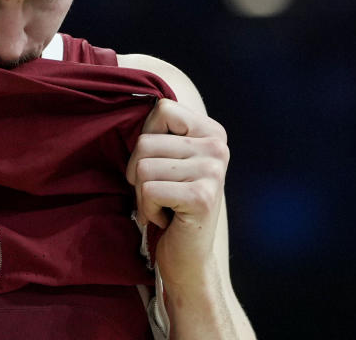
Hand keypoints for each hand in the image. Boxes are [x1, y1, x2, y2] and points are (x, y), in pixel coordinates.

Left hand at [126, 98, 229, 289]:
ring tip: (164, 205)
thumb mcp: (169, 160)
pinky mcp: (201, 196)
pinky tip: (166, 218)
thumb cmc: (170, 203)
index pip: (161, 109)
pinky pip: (147, 190)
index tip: (159, 164)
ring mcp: (212, 171)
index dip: (146, 138)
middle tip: (160, 193)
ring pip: (142, 167)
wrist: (189, 257)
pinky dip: (147, 209)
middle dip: (139, 172)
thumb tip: (137, 98)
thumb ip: (161, 132)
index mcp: (212, 132)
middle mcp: (218, 147)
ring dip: (142, 193)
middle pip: (145, 141)